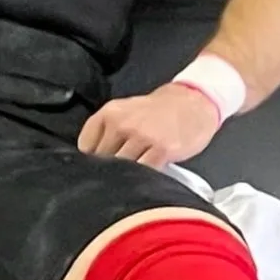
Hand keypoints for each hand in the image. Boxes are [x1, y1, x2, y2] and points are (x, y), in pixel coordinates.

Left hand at [76, 81, 223, 168]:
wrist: (193, 101)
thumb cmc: (160, 111)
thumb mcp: (126, 111)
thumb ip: (107, 131)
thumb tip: (93, 158)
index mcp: (110, 113)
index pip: (86, 146)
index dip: (92, 160)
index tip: (99, 165)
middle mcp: (123, 124)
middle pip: (103, 160)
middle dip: (109, 169)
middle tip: (119, 173)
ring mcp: (142, 137)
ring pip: (122, 168)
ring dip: (127, 175)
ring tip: (134, 174)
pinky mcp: (161, 150)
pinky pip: (145, 172)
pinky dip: (145, 177)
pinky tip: (149, 174)